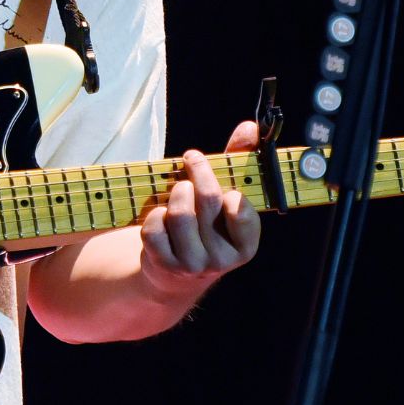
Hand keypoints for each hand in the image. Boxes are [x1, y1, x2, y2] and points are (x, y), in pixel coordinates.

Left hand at [139, 120, 262, 294]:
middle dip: (197, 173)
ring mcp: (192, 265)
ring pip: (180, 213)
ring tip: (177, 189)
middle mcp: (222, 259)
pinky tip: (160, 215)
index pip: (240, 206)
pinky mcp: (164, 265)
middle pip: (207, 200)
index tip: (214, 167)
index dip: (226, 183)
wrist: (176, 276)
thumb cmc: (206, 226)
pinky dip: (154, 214)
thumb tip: (249, 128)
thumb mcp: (225, 200)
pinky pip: (155, 228)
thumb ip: (238, 163)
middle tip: (191, 159)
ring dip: (175, 192)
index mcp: (246, 245)